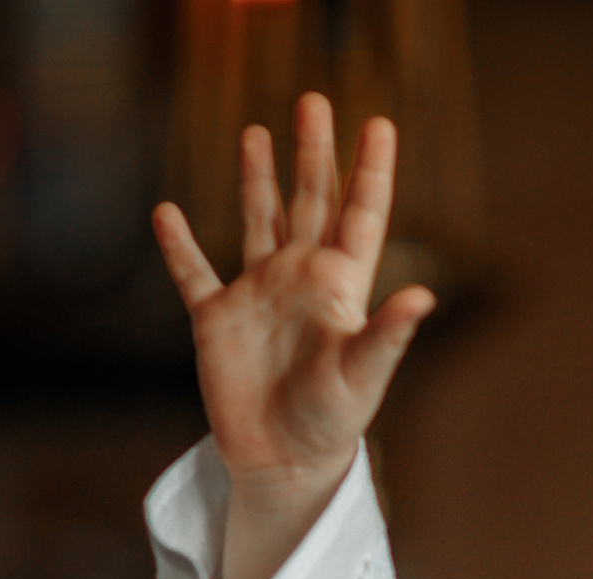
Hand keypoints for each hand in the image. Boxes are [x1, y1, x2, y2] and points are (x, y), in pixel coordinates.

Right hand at [151, 94, 433, 578]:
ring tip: (256, 133)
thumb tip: (426, 297)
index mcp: (340, 287)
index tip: (377, 123)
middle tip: (313, 102)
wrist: (284, 462)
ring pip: (258, 221)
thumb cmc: (333, 422)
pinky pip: (194, 272)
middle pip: (309, 201)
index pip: (360, 214)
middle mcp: (300, 280)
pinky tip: (166, 212)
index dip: (370, 169)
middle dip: (313, 153)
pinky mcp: (217, 320)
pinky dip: (179, 245)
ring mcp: (258, 296)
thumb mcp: (364, 374)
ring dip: (257, 179)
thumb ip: (388, 332)